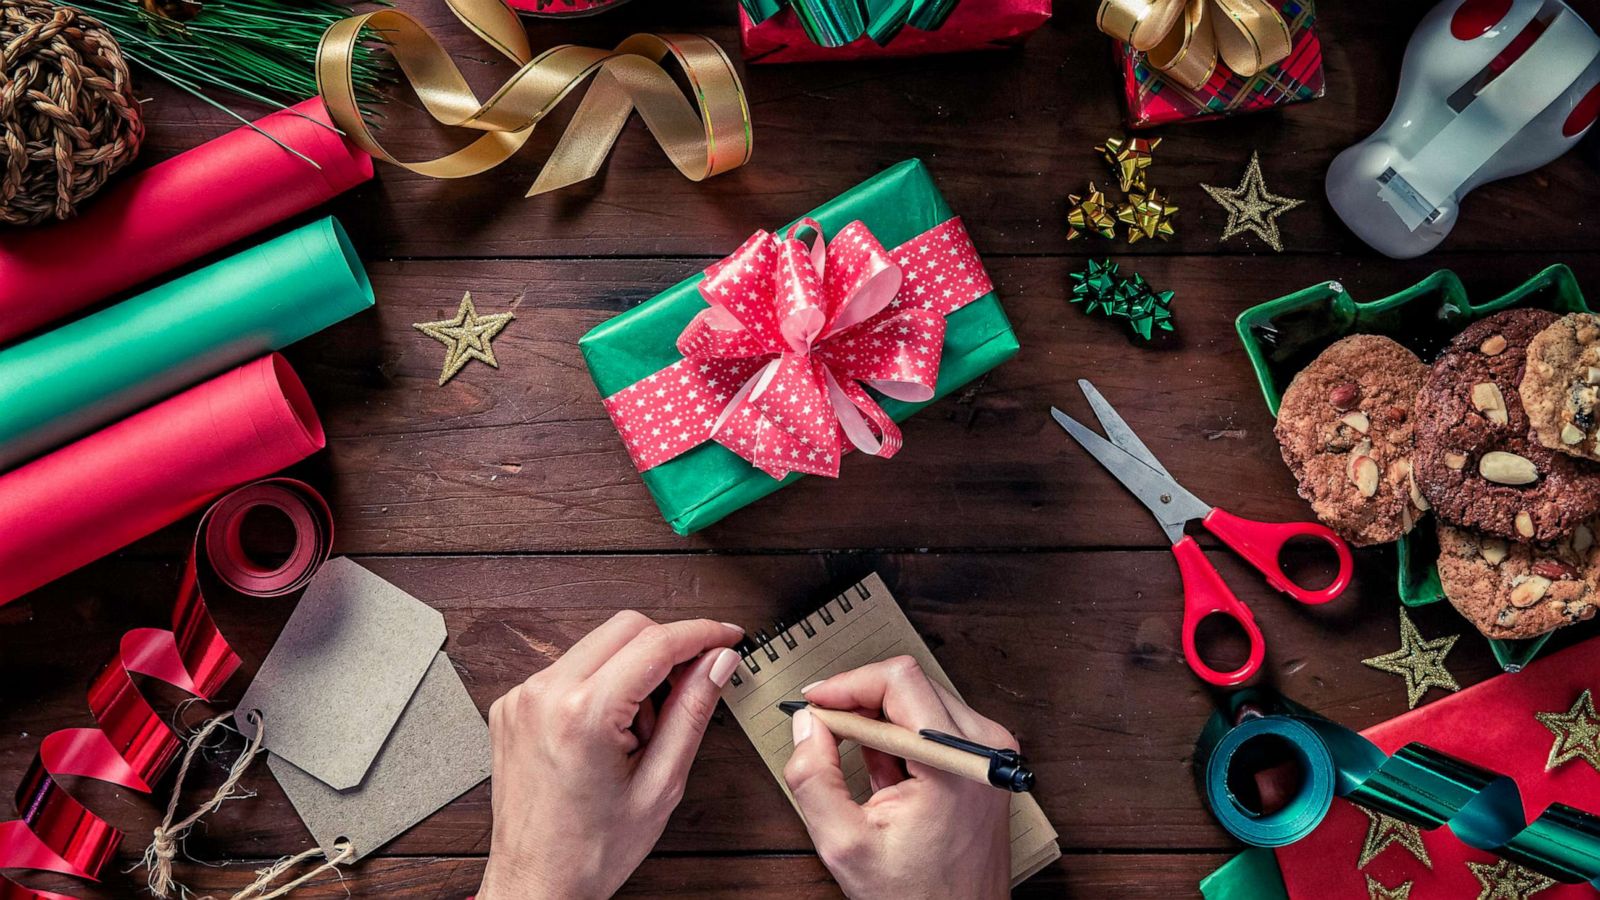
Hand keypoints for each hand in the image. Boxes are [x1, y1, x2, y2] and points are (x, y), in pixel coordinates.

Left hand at [478, 611, 743, 899]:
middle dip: (669, 647)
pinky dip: (602, 683)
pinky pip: (571, 668)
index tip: (727, 636)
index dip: (702, 634)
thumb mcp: (661, 785)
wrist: (536, 883)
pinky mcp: (513, 704)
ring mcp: (522, 697)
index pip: (656, 643)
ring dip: (634, 667)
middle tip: (693, 684)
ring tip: (641, 729)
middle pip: (626, 627)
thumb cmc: (590, 851)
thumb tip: (718, 663)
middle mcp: (544, 695)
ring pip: (598, 643)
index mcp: (582, 714)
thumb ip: (692, 712)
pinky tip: (611, 730)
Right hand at [783, 656, 1014, 899]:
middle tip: (823, 728)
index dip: (848, 683)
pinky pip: (933, 722)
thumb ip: (814, 778)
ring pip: (919, 698)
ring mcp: (988, 750)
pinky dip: (899, 736)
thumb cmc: (916, 897)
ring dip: (878, 721)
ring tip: (860, 765)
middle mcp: (982, 747)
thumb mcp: (845, 845)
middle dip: (858, 700)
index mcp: (954, 765)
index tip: (815, 702)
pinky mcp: (983, 758)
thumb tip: (806, 724)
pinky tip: (887, 775)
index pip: (899, 680)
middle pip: (909, 684)